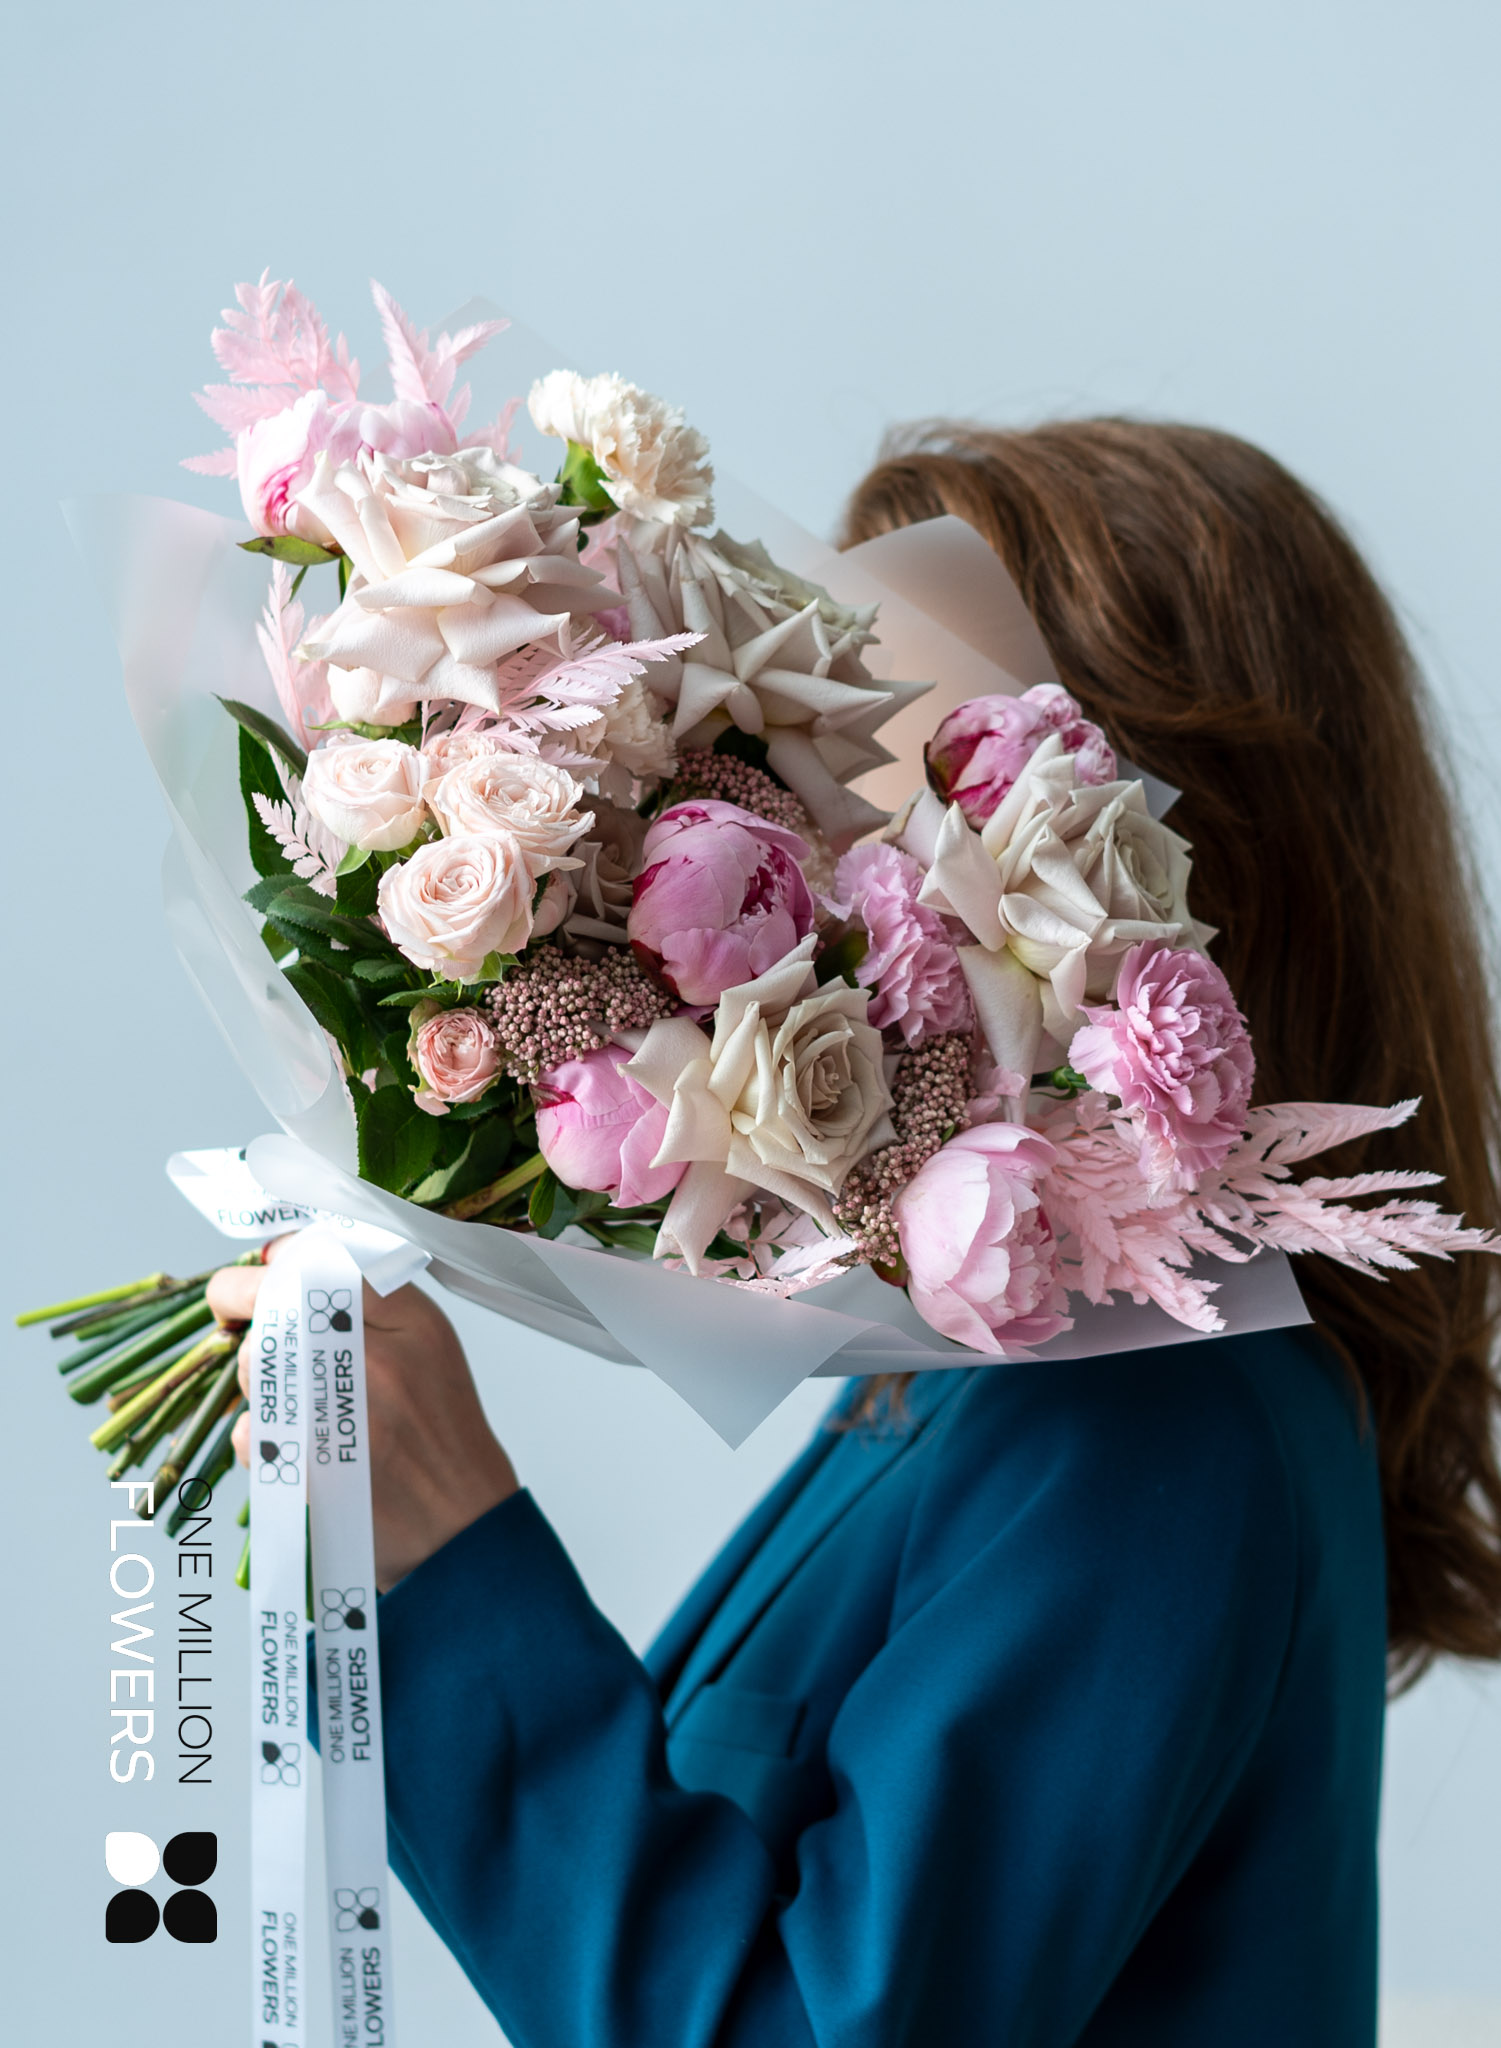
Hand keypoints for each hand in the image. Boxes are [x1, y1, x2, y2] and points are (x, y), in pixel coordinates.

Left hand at [212, 1239, 518, 1591]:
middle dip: (258, 1324)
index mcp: (407, 1318)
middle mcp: (368, 1357)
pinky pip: (247, 1430)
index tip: (265, 1276)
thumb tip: (277, 1256)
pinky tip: (304, 1451)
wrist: (459, 1528)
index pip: (316, 1256)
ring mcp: (329, 1412)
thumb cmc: (442, 1432)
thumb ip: (366, 1292)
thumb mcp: (427, 1340)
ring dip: (261, 1384)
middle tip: (279, 1346)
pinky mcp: (302, 1465)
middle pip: (271, 1311)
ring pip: (252, 1369)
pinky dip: (261, 1439)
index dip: (275, 1263)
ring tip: (309, 1408)